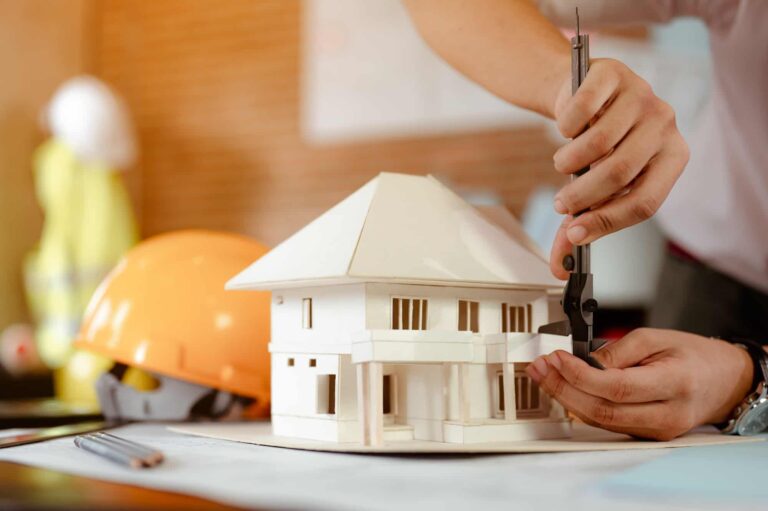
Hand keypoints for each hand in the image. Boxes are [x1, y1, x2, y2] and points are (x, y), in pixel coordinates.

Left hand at [526, 328, 754, 440]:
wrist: (724, 380)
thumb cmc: (694, 356)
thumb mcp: (656, 338)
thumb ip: (618, 351)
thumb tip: (581, 362)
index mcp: (674, 384)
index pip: (616, 387)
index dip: (579, 375)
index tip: (557, 358)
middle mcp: (666, 414)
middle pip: (602, 410)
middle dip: (562, 388)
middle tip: (540, 367)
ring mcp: (657, 430)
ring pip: (600, 421)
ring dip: (565, 397)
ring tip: (544, 375)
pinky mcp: (647, 434)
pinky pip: (607, 424)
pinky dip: (581, 406)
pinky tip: (564, 389)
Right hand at [549, 59, 689, 278]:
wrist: (581, 97)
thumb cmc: (594, 147)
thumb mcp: (593, 186)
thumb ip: (580, 223)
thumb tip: (559, 265)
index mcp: (672, 158)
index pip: (645, 202)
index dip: (607, 222)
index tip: (575, 232)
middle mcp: (665, 126)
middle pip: (619, 173)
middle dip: (581, 196)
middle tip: (561, 204)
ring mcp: (642, 96)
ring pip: (599, 143)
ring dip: (568, 162)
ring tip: (562, 164)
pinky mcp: (614, 74)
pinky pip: (582, 111)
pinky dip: (564, 127)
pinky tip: (565, 128)